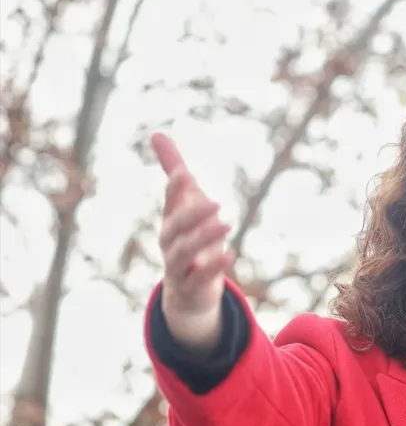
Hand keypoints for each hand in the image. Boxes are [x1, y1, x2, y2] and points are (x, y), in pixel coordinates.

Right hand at [151, 132, 234, 349]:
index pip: (169, 203)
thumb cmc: (188, 239)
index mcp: (170, 222)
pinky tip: (230, 255)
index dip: (174, 190)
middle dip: (191, 215)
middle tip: (216, 203)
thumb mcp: (185, 204)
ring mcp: (177, 267)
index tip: (183, 174)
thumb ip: (173, 171)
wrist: (188, 292)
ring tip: (227, 225)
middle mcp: (169, 243)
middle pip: (174, 229)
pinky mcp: (191, 287)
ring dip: (204, 238)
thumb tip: (156, 133)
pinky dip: (213, 268)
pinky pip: (199, 278)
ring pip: (183, 253)